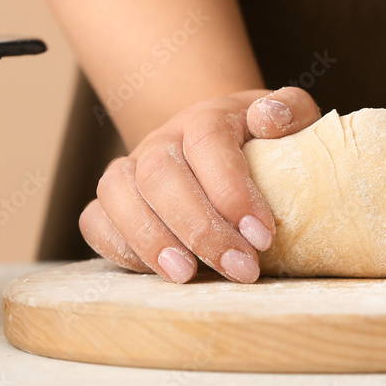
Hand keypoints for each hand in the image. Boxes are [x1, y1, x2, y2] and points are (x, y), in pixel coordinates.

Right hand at [78, 87, 320, 282]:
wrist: (219, 144)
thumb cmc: (261, 140)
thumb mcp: (288, 118)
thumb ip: (290, 110)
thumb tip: (270, 119)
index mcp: (206, 117)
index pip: (209, 143)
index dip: (232, 190)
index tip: (263, 236)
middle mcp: (162, 140)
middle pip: (161, 174)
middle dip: (200, 227)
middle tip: (240, 268)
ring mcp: (131, 168)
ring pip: (118, 194)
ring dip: (150, 239)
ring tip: (187, 276)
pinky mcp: (111, 201)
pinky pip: (95, 220)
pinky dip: (119, 248)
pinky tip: (158, 273)